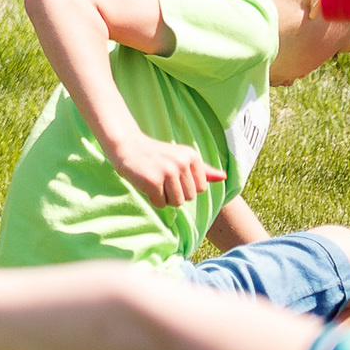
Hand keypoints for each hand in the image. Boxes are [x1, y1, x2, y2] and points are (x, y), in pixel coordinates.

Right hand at [111, 133, 225, 209]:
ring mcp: (167, 171)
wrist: (125, 145)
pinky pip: (160, 203)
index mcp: (191, 157)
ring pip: (176, 202)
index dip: (184, 187)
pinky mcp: (153, 180)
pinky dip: (152, 198)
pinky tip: (145, 184)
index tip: (171, 174)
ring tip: (154, 181)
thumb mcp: (180, 158)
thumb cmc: (154, 155)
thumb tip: (224, 178)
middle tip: (160, 177)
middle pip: (189, 198)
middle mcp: (181, 163)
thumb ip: (202, 170)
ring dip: (164, 197)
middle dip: (174, 193)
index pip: (200, 189)